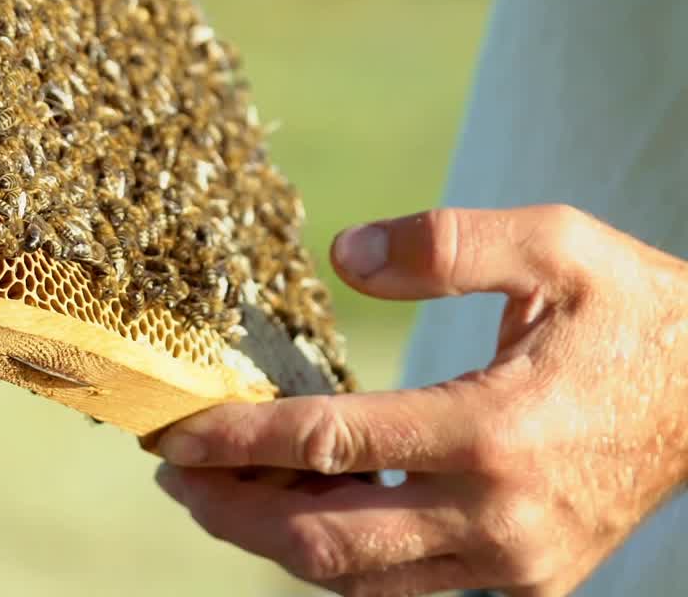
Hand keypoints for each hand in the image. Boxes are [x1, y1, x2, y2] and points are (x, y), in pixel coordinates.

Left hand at [153, 206, 687, 595]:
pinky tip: (300, 503)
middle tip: (172, 477)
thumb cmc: (633, 309)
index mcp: (496, 430)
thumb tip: (341, 253)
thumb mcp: (552, 243)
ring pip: (362, 578)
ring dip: (276, 540)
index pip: (331, 443)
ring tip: (218, 492)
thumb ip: (444, 242)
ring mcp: (515, 563)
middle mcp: (499, 517)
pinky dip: (338, 551)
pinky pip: (406, 582)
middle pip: (327, 539)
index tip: (175, 434)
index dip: (241, 440)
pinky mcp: (526, 578)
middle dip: (235, 512)